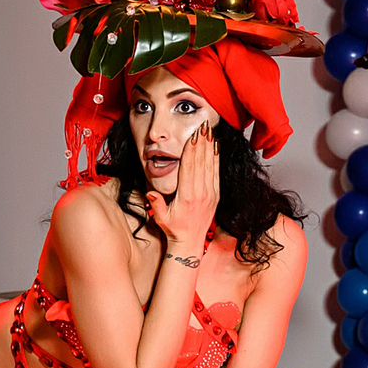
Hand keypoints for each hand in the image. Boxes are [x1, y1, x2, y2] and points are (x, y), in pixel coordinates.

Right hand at [146, 122, 218, 250]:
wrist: (190, 243)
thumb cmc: (174, 229)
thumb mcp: (161, 219)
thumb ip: (156, 205)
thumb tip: (151, 194)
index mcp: (188, 196)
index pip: (190, 167)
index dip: (192, 149)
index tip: (193, 134)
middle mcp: (202, 193)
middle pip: (202, 161)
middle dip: (202, 141)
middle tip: (203, 124)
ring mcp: (211, 194)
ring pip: (211, 164)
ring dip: (210, 146)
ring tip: (209, 129)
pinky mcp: (216, 195)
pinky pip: (216, 172)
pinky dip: (216, 158)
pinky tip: (215, 146)